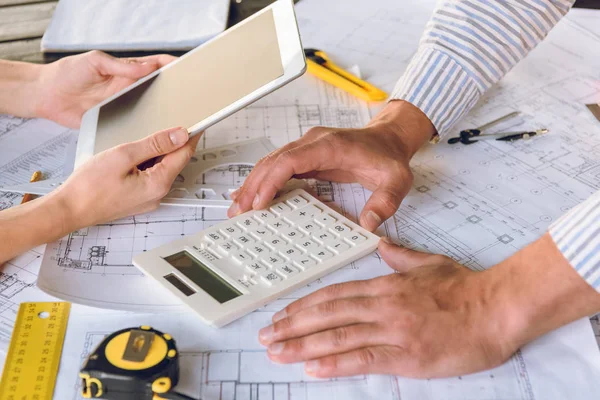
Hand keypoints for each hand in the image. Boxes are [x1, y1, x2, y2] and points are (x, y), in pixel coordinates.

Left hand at [36, 51, 175, 127]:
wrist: (48, 96)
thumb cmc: (67, 74)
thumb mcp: (94, 63)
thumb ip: (120, 66)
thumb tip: (146, 66)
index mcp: (128, 71)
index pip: (157, 66)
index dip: (174, 66)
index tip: (188, 70)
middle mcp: (130, 89)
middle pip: (161, 90)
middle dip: (177, 93)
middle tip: (190, 98)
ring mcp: (125, 106)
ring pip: (152, 110)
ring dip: (164, 114)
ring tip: (179, 118)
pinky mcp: (118, 122)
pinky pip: (137, 127)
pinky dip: (147, 131)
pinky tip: (156, 134)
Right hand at [54, 127, 199, 228]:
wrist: (69, 209)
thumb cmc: (89, 187)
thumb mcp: (123, 155)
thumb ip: (154, 144)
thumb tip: (179, 135)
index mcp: (158, 183)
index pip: (184, 154)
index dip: (191, 136)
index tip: (196, 123)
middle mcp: (158, 194)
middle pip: (174, 162)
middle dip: (172, 143)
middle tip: (165, 125)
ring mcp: (148, 199)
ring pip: (161, 169)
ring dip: (156, 154)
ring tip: (139, 142)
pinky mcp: (139, 199)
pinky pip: (150, 177)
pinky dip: (146, 164)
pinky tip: (132, 157)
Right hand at [228, 100, 434, 231]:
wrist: (389, 139)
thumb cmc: (388, 157)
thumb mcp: (396, 180)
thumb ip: (385, 201)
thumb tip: (369, 223)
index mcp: (330, 145)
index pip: (291, 160)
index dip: (272, 180)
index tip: (261, 201)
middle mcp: (313, 142)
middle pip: (274, 161)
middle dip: (254, 186)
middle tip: (239, 211)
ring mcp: (307, 148)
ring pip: (271, 163)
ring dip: (254, 184)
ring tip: (238, 207)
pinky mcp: (306, 156)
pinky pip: (278, 167)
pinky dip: (263, 181)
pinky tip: (251, 195)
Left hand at [257, 238, 511, 378]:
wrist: (497, 308)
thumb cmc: (466, 287)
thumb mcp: (428, 263)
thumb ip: (400, 256)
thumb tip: (381, 243)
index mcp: (386, 284)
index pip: (335, 294)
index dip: (305, 305)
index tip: (284, 313)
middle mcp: (383, 306)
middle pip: (328, 314)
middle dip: (293, 325)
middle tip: (266, 334)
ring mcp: (393, 330)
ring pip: (339, 336)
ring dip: (303, 345)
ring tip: (278, 351)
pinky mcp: (407, 355)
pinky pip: (364, 358)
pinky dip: (335, 363)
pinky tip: (313, 368)